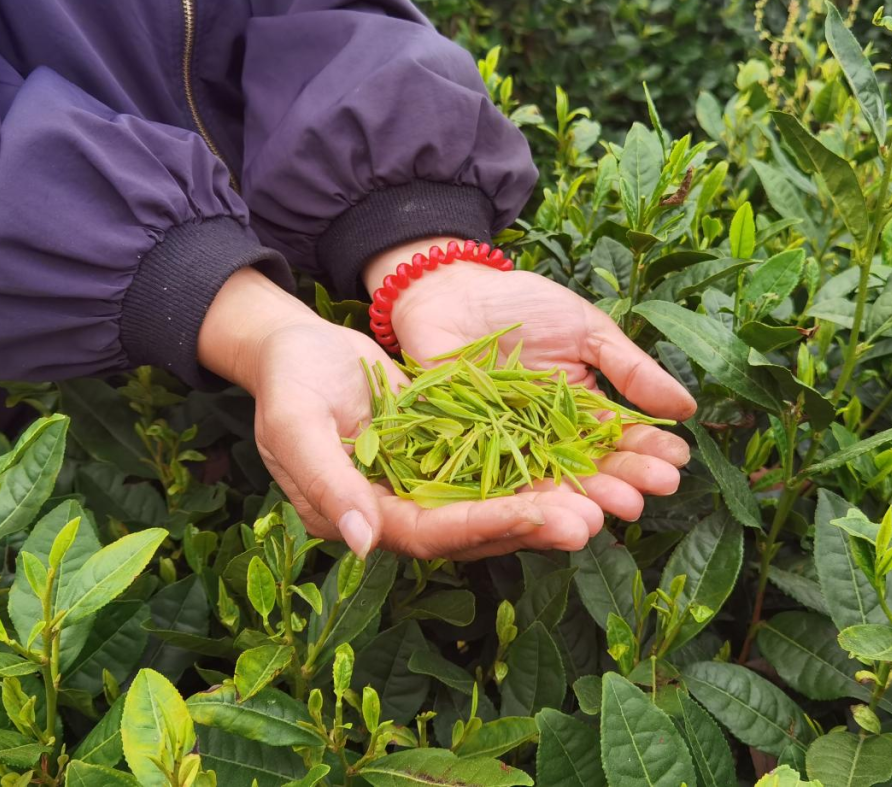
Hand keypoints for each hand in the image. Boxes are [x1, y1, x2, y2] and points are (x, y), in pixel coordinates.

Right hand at [198, 268, 602, 559]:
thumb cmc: (288, 381)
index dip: (484, 528)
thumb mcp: (295, 425)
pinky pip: (493, 468)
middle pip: (471, 530)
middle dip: (531, 525)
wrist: (299, 347)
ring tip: (603, 501)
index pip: (428, 534)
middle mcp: (396, 512)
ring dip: (544, 504)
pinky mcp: (443, 453)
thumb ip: (327, 484)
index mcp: (358, 517)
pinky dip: (533, 469)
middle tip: (593, 520)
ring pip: (491, 503)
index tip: (539, 516)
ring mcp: (422, 484)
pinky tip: (579, 463)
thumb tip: (364, 545)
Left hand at [365, 238, 696, 520]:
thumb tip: (687, 408)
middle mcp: (550, 439)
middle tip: (649, 495)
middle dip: (621, 484)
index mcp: (583, 413)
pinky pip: (495, 479)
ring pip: (548, 483)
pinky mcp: (467, 452)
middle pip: (589, 470)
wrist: (451, 291)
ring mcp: (510, 448)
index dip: (647, 455)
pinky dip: (522, 495)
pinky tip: (548, 508)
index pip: (621, 442)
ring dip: (579, 500)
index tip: (675, 467)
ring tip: (609, 511)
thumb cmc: (523, 305)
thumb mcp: (587, 330)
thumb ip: (630, 369)